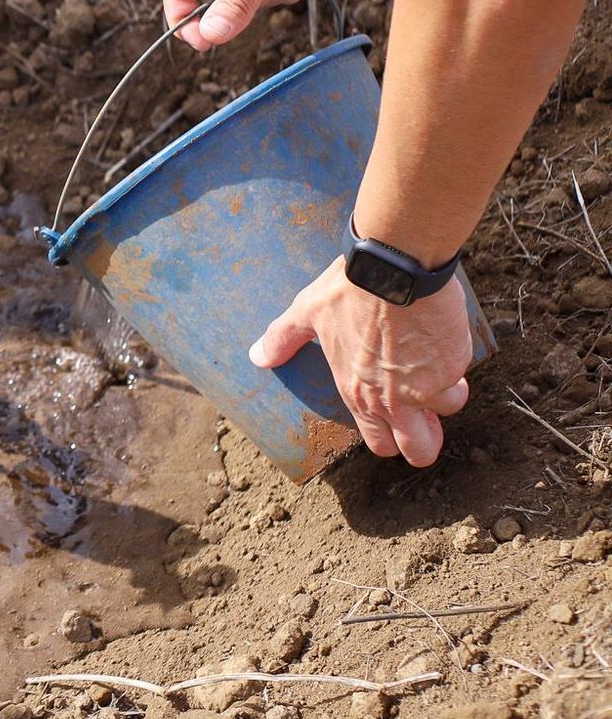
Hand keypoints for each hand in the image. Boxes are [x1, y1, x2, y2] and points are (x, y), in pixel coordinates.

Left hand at [250, 257, 473, 466]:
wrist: (392, 267)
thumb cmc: (348, 289)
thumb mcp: (306, 313)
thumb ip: (283, 340)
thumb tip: (257, 357)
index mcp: (357, 393)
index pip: (379, 444)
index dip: (387, 439)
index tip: (391, 421)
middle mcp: (394, 399)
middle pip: (421, 450)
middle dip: (425, 441)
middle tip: (424, 418)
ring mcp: (429, 385)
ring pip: (449, 408)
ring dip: (445, 393)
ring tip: (430, 364)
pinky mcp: (455, 364)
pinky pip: (461, 374)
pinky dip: (455, 362)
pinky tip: (439, 338)